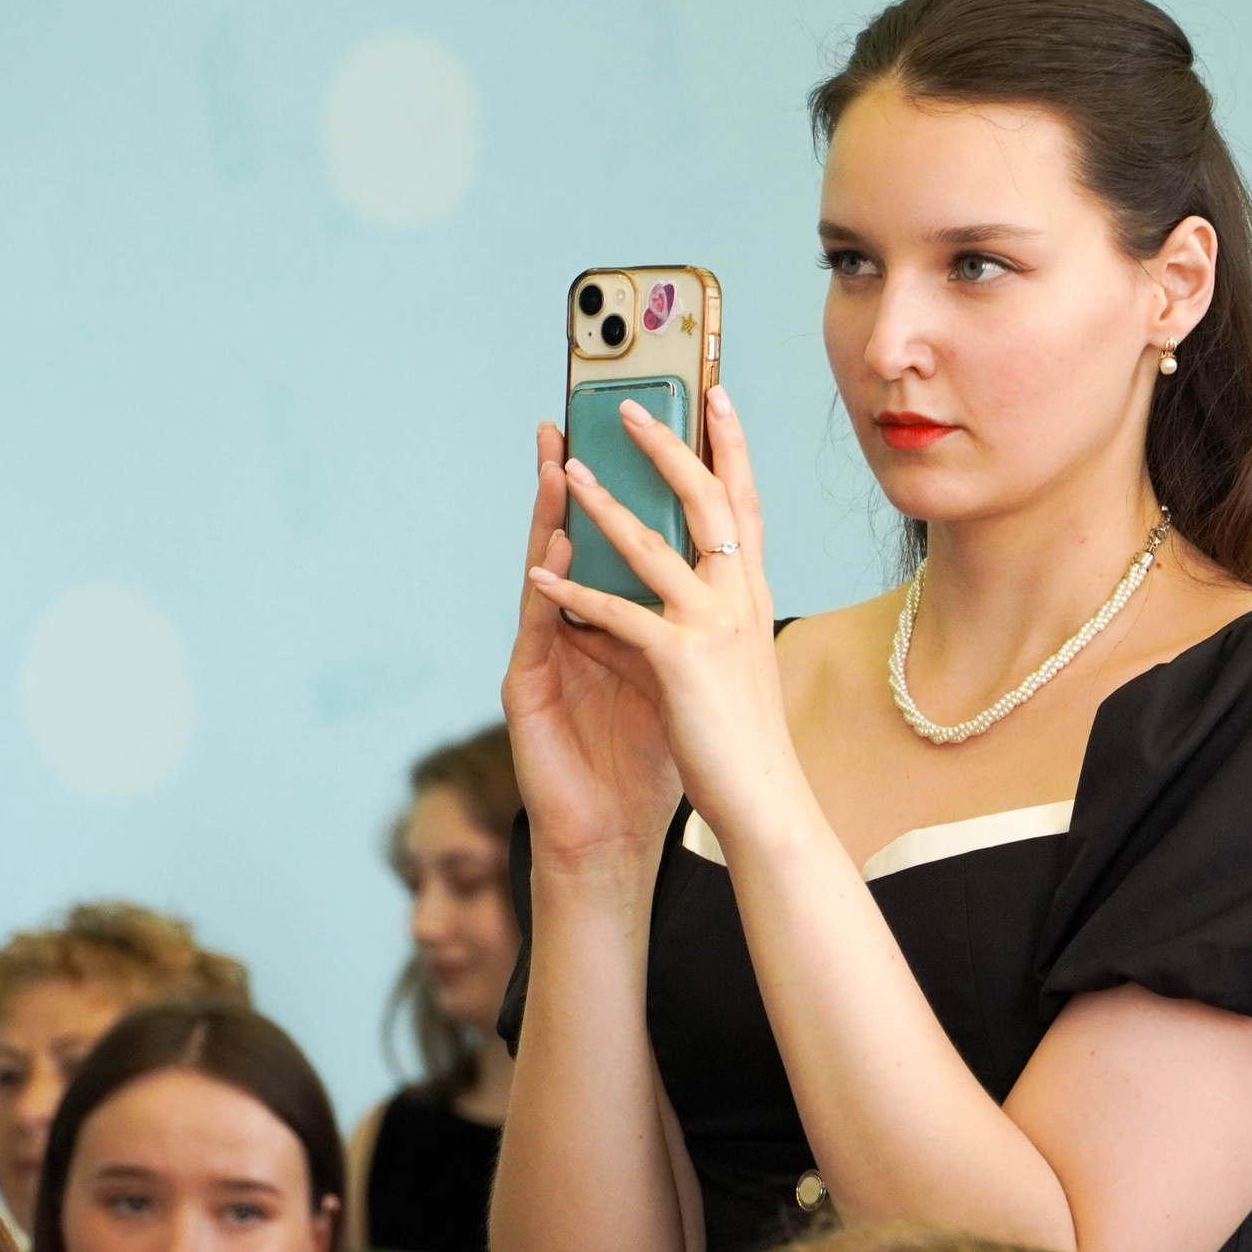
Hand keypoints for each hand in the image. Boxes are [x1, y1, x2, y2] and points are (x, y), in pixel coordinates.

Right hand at [501, 421, 684, 870]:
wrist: (611, 834)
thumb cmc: (646, 757)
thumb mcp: (676, 674)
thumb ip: (683, 621)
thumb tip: (724, 566)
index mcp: (617, 618)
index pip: (625, 538)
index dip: (636, 485)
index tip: (651, 425)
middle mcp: (575, 624)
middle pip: (579, 538)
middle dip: (579, 476)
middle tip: (577, 417)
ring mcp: (547, 652)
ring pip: (549, 570)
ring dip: (551, 518)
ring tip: (558, 464)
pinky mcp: (527, 687)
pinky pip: (538, 628)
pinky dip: (546, 590)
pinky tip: (552, 556)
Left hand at [522, 387, 803, 839]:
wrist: (765, 801)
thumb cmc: (747, 739)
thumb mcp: (736, 660)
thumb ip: (711, 616)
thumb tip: (681, 587)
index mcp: (753, 595)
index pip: (744, 503)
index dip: (731, 446)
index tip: (716, 397)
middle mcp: (740, 598)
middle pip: (704, 501)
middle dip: (665, 448)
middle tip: (628, 408)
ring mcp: (712, 626)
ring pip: (650, 546)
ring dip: (601, 505)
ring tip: (566, 471)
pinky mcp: (679, 661)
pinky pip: (615, 612)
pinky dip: (572, 592)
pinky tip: (539, 575)